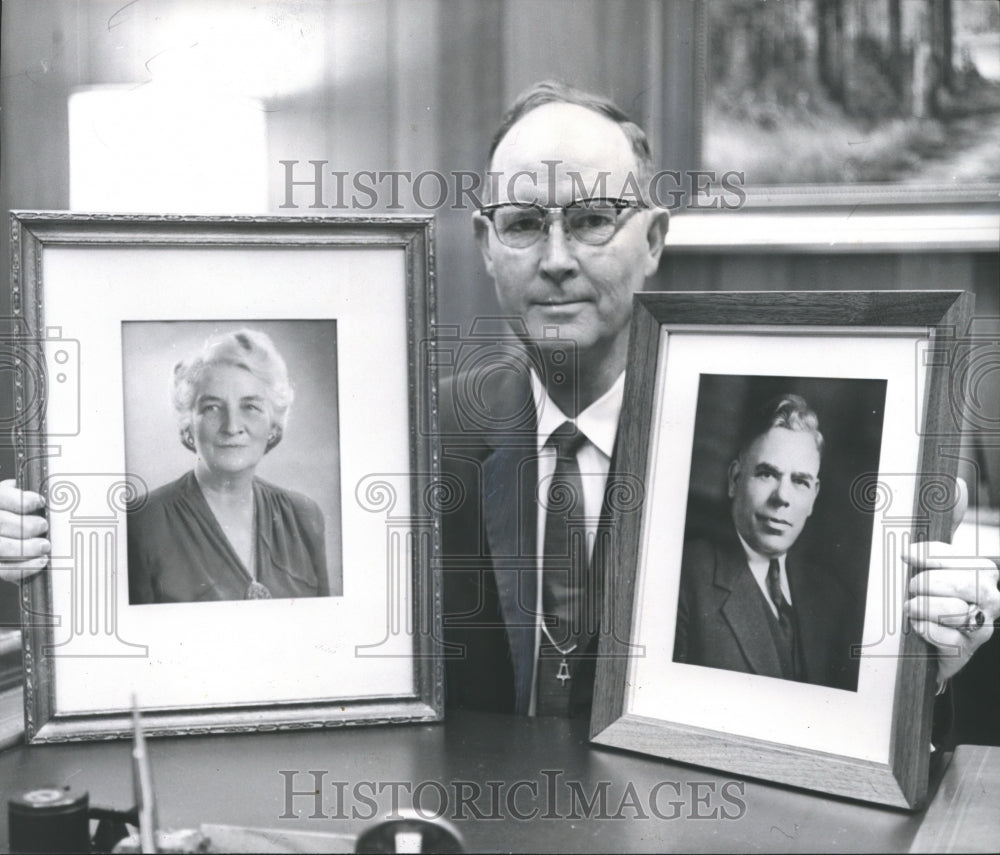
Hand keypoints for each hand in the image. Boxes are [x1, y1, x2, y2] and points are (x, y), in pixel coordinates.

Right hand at [0, 479, 49, 582]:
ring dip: (28, 547)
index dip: (22, 500)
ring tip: (45, 545)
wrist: (5, 536)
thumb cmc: (9, 516)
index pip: (0, 497)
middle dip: (27, 525)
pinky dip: (26, 567)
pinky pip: (5, 570)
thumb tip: (33, 489)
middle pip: (1, 523)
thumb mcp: (7, 499)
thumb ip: (16, 494)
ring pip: (2, 547)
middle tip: (43, 525)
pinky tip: (41, 561)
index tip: (40, 502)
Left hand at [903, 478, 999, 681]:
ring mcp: (982, 625)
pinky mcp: (968, 649)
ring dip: (924, 609)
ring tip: (912, 609)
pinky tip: (918, 628)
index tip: (908, 554)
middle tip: (911, 589)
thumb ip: (948, 523)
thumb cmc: (934, 595)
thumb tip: (957, 483)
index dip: (930, 556)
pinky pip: (948, 638)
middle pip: (963, 584)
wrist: (929, 640)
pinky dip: (928, 632)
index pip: (959, 557)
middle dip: (927, 584)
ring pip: (956, 611)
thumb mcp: (938, 558)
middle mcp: (990, 597)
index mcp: (982, 570)